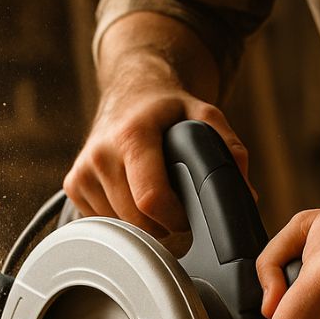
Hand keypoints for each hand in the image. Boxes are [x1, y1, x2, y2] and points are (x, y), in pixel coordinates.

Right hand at [63, 71, 249, 241]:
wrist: (131, 91)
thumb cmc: (168, 108)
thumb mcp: (204, 114)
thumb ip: (228, 147)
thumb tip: (246, 191)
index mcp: (133, 136)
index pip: (150, 199)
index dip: (174, 219)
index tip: (187, 218)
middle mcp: (101, 153)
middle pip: (135, 220)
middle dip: (161, 227)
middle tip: (177, 216)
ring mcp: (83, 170)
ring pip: (117, 225)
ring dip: (140, 224)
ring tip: (156, 203)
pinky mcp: (73, 183)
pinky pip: (101, 220)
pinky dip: (121, 218)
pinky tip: (132, 198)